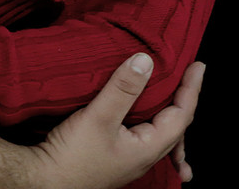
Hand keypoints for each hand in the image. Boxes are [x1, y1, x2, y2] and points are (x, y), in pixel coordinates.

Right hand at [30, 55, 204, 187]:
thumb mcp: (99, 117)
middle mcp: (142, 156)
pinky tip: (143, 121)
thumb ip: (123, 88)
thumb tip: (146, 61)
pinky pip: (142, 135)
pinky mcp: (113, 156)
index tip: (197, 66)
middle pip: (176, 126)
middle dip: (185, 100)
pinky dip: (150, 122)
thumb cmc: (71, 157)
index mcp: (147, 148)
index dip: (191, 89)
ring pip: (159, 132)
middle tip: (188, 75)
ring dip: (169, 112)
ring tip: (175, 97)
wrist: (41, 182)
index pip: (182, 115)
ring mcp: (128, 158)